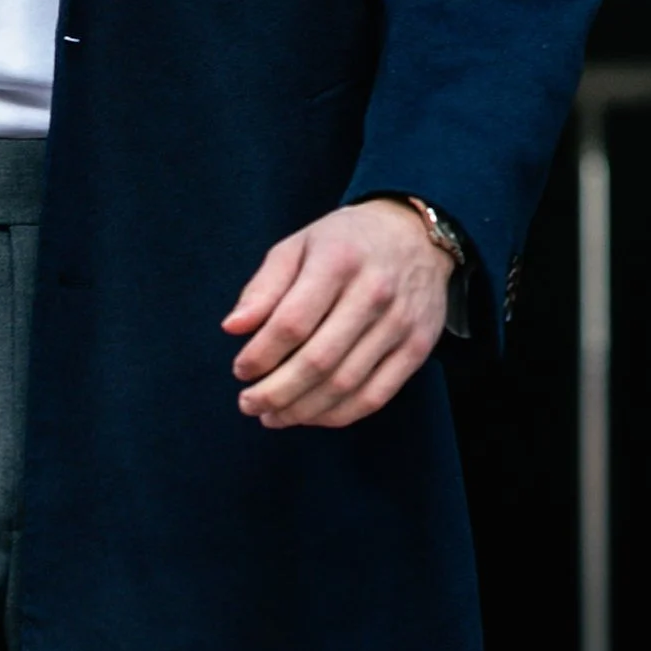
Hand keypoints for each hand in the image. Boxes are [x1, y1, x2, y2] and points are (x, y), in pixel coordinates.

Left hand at [223, 200, 452, 429]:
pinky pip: (375, 396)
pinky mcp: (418, 347)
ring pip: (345, 385)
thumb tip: (232, 328)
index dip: (260, 355)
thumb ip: (263, 287)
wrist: (414, 234)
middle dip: (275, 392)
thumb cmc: (344, 244)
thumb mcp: (297, 247)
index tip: (240, 370)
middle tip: (248, 404)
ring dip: (302, 410)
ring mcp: (400, 323)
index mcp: (338, 261)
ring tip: (272, 416)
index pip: (291, 323)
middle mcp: (374, 292)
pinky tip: (311, 416)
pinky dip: (338, 415)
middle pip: (318, 361)